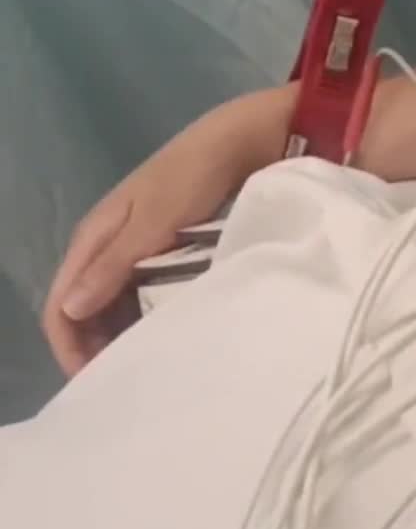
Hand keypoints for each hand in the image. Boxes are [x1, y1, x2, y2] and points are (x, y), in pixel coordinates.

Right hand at [41, 85, 296, 376]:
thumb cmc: (196, 175)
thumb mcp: (155, 219)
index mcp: (94, 236)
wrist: (243, 140)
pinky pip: (140, 295)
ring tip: (147, 372)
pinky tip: (165, 339)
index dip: (69, 348)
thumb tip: (69, 310)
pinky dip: (143, 320)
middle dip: (92, 350)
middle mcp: (107, 246)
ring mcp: (135, 249)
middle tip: (124, 388)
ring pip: (112, 307)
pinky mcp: (162, 250)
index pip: (60, 306)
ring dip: (118, 338)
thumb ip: (113, 264)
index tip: (95, 386)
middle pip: (82, 311)